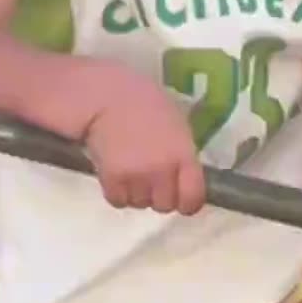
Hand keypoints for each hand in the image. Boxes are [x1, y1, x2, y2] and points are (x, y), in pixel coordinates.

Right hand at [83, 65, 204, 214]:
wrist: (108, 97)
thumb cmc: (147, 105)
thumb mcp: (178, 128)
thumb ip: (183, 156)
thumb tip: (185, 179)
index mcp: (184, 155)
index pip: (193, 197)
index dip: (188, 203)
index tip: (183, 201)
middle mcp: (163, 170)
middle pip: (165, 205)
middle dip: (159, 196)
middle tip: (152, 181)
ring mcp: (137, 176)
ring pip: (140, 204)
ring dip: (137, 194)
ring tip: (132, 173)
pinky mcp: (111, 178)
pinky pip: (118, 200)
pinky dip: (118, 193)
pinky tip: (117, 176)